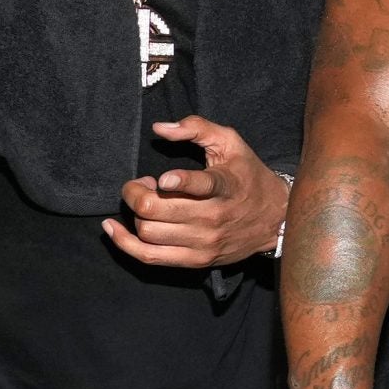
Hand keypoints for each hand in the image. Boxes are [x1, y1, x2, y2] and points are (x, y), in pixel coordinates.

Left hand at [105, 117, 289, 268]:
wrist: (275, 219)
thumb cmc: (248, 175)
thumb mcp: (231, 143)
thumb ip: (197, 127)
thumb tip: (161, 128)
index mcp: (226, 186)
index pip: (203, 186)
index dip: (179, 182)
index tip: (163, 179)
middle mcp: (214, 217)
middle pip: (158, 211)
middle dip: (136, 193)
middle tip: (139, 183)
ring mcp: (203, 242)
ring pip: (149, 232)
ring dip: (135, 214)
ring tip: (144, 200)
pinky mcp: (195, 260)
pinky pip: (149, 256)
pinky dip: (125, 242)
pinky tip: (113, 228)